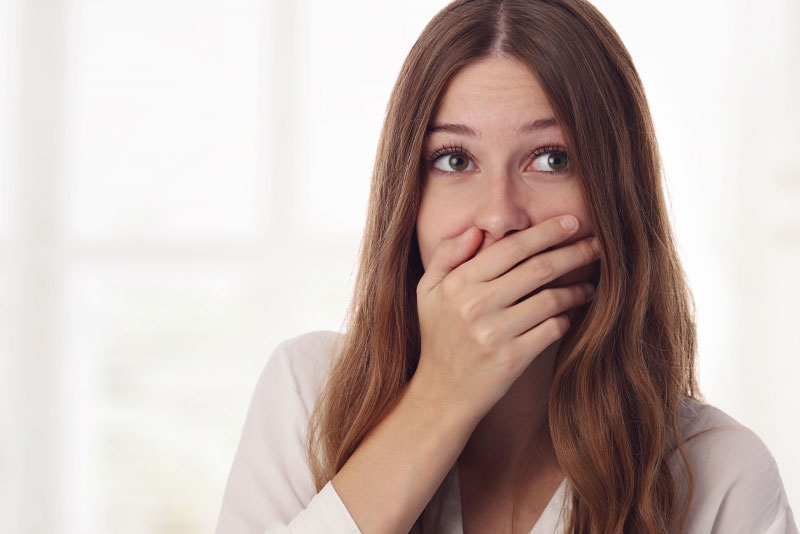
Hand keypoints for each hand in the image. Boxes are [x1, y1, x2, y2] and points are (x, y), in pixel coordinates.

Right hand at [414, 215, 599, 423]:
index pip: (510, 248)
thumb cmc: (439, 336)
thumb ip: (446, 255)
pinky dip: (566, 318)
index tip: (571, 222)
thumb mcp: (427, 291)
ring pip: (551, 299)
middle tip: (596, 244)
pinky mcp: (513, 358)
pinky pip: (552, 328)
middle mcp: (476, 305)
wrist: (441, 393)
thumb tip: (476, 231)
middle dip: (573, 252)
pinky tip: (571, 314)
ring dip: (578, 288)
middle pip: (538, 268)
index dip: (546, 232)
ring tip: (590, 283)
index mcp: (458, 284)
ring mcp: (495, 333)